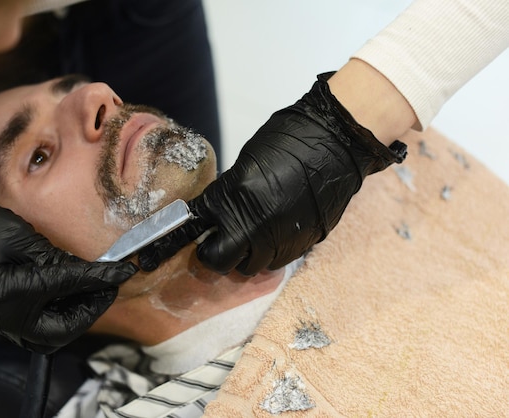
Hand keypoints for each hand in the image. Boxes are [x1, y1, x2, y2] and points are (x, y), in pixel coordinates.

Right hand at [0, 177, 136, 352]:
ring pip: (49, 336)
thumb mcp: (20, 237)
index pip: (73, 287)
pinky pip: (34, 329)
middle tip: (109, 286)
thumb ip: (58, 258)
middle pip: (64, 330)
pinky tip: (68, 295)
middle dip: (92, 309)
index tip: (125, 270)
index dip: (103, 278)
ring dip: (75, 317)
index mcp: (12, 295)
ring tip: (92, 291)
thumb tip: (90, 269)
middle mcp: (6, 318)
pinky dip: (56, 316)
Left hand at [140, 72, 406, 274]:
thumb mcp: (247, 163)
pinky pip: (276, 262)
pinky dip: (269, 254)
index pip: (198, 225)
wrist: (336, 141)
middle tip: (217, 242)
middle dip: (214, 254)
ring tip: (248, 238)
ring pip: (249, 267)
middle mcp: (254, 225)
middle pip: (220, 260)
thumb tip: (218, 212)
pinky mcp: (302, 244)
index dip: (188, 232)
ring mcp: (279, 238)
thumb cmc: (289, 140)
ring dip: (244, 256)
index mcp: (233, 197)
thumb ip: (230, 192)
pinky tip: (272, 236)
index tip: (185, 235)